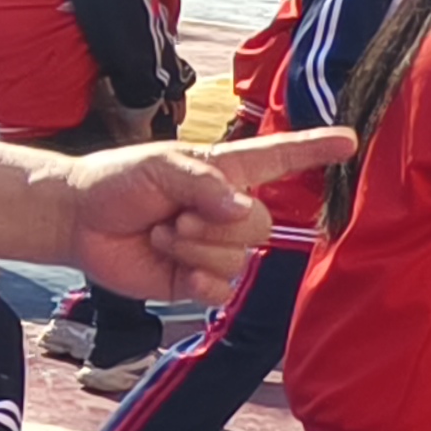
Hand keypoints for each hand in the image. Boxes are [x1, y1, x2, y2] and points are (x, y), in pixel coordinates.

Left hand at [60, 130, 348, 302]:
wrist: (79, 221)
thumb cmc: (118, 181)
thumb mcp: (158, 165)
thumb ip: (201, 182)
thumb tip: (240, 210)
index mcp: (227, 172)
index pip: (281, 159)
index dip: (315, 150)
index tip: (351, 141)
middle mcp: (228, 210)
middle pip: (260, 225)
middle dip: (214, 225)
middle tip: (173, 217)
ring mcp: (216, 247)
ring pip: (237, 258)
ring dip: (193, 248)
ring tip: (161, 234)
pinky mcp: (197, 280)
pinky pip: (222, 289)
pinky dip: (198, 280)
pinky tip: (175, 268)